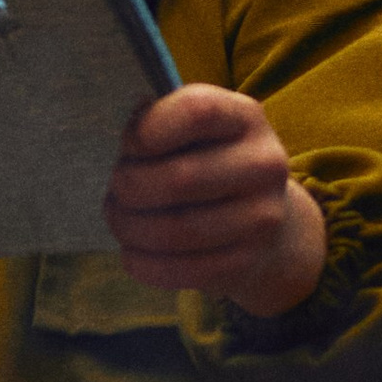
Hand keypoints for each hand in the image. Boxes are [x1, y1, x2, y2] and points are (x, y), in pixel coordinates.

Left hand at [105, 84, 327, 316]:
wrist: (260, 216)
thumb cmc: (207, 161)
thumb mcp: (194, 129)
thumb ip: (160, 120)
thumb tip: (130, 135)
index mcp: (246, 118)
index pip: (196, 111)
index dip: (148, 129)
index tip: (130, 145)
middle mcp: (265, 165)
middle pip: (178, 179)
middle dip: (129, 186)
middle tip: (117, 187)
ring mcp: (261, 218)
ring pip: (173, 231)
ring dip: (129, 226)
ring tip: (120, 217)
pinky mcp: (245, 263)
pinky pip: (178, 270)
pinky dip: (141, 261)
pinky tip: (133, 249)